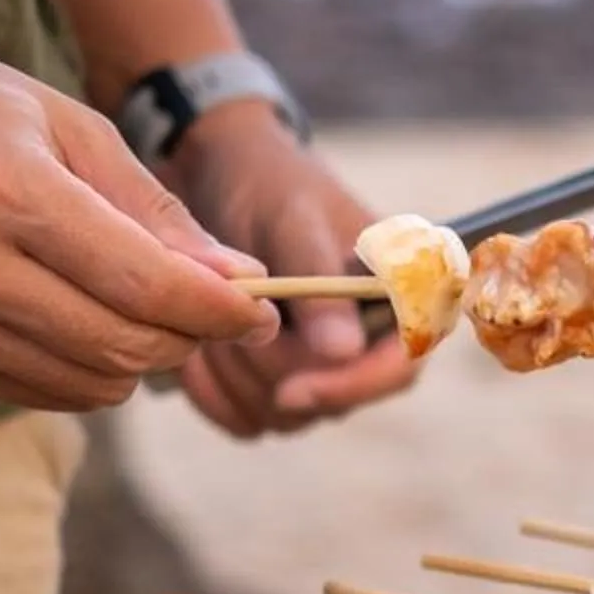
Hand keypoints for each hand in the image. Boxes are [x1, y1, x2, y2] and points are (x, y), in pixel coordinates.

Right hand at [0, 32, 277, 409]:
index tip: (265, 308)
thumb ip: (154, 209)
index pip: (145, 285)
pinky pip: (48, 393)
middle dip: (194, 337)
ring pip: (93, 383)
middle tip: (226, 309)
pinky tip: (97, 321)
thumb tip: (237, 280)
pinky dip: (94, 371)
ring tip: (158, 307)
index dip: (222, 309)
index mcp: (6, 193)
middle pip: (125, 346)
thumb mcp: (66, 122)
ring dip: (148, 357)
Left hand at [164, 102, 419, 436]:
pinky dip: (213, 394)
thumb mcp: (290, 223)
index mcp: (394, 294)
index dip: (351, 387)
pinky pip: (247, 419)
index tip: (291, 389)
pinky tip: (193, 353)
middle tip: (224, 319)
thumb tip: (343, 352)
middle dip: (269, 368)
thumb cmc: (266, 185)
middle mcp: (366, 337)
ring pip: (284, 415)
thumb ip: (318, 284)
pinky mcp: (275, 379)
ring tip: (202, 325)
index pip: (400, 366)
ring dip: (233, 378)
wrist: (212, 175)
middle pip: (332, 399)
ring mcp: (319, 364)